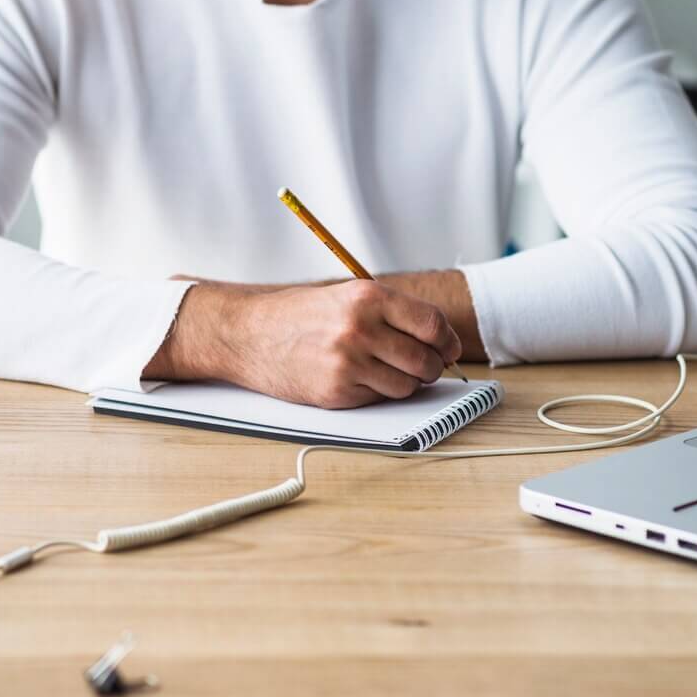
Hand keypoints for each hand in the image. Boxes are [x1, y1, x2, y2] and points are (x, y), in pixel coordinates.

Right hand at [146, 280, 463, 408]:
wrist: (248, 334)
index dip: (447, 341)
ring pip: (407, 385)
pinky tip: (356, 378)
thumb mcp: (346, 296)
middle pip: (426, 360)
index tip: (447, 348)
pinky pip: (379, 399)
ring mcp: (348, 363)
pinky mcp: (337, 392)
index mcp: (368, 297)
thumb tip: (440, 339)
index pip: (432, 325)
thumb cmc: (298, 315)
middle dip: (431, 367)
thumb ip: (391, 313)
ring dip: (404, 383)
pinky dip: (375, 393)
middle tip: (422, 365)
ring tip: (383, 370)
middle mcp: (361, 329)